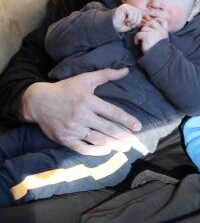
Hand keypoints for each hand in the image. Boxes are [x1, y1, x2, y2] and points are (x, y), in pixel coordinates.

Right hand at [20, 68, 141, 155]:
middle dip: (123, 136)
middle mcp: (82, 116)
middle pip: (108, 129)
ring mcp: (73, 129)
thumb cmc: (65, 89)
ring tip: (124, 147)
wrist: (38, 101)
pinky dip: (95, 151)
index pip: (113, 113)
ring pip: (97, 140)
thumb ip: (106, 74)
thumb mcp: (85, 78)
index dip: (127, 120)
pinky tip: (106, 151)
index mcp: (88, 101)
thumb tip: (126, 71)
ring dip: (113, 145)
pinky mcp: (64, 139)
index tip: (138, 126)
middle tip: (135, 142)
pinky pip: (82, 148)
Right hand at [113, 4, 142, 32]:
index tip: (134, 25)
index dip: (139, 20)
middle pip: (140, 13)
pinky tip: (125, 20)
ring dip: (133, 20)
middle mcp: (130, 7)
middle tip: (130, 25)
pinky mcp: (124, 7)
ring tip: (127, 23)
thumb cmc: (120, 25)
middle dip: (137, 21)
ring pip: (136, 13)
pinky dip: (130, 19)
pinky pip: (132, 13)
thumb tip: (143, 22)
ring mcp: (127, 6)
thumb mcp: (131, 25)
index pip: (140, 14)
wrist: (111, 26)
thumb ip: (137, 22)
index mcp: (132, 11)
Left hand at [134, 18, 168, 53]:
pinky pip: (139, 34)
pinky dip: (136, 39)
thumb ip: (158, 34)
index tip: (152, 25)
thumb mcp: (161, 40)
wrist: (159, 58)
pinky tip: (137, 43)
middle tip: (144, 32)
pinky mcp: (147, 36)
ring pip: (144, 28)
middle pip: (152, 22)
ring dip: (141, 34)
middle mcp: (160, 31)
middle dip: (146, 26)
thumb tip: (149, 28)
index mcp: (165, 32)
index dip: (157, 20)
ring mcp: (154, 33)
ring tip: (141, 40)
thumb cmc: (159, 51)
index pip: (163, 21)